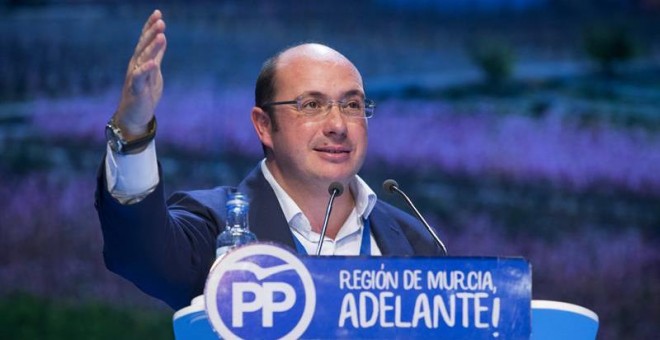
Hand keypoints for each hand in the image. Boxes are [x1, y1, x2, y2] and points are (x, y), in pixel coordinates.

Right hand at [114, 9, 166, 138]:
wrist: (135, 115)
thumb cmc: (144, 93)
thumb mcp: (154, 71)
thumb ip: (157, 55)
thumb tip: (162, 37)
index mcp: (141, 60)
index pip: (145, 40)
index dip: (150, 26)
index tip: (158, 13)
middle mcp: (135, 65)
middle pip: (144, 46)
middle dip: (151, 33)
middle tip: (160, 20)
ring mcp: (135, 76)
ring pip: (143, 58)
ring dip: (152, 47)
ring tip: (162, 36)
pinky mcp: (136, 88)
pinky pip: (140, 77)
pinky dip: (146, 69)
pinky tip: (153, 63)